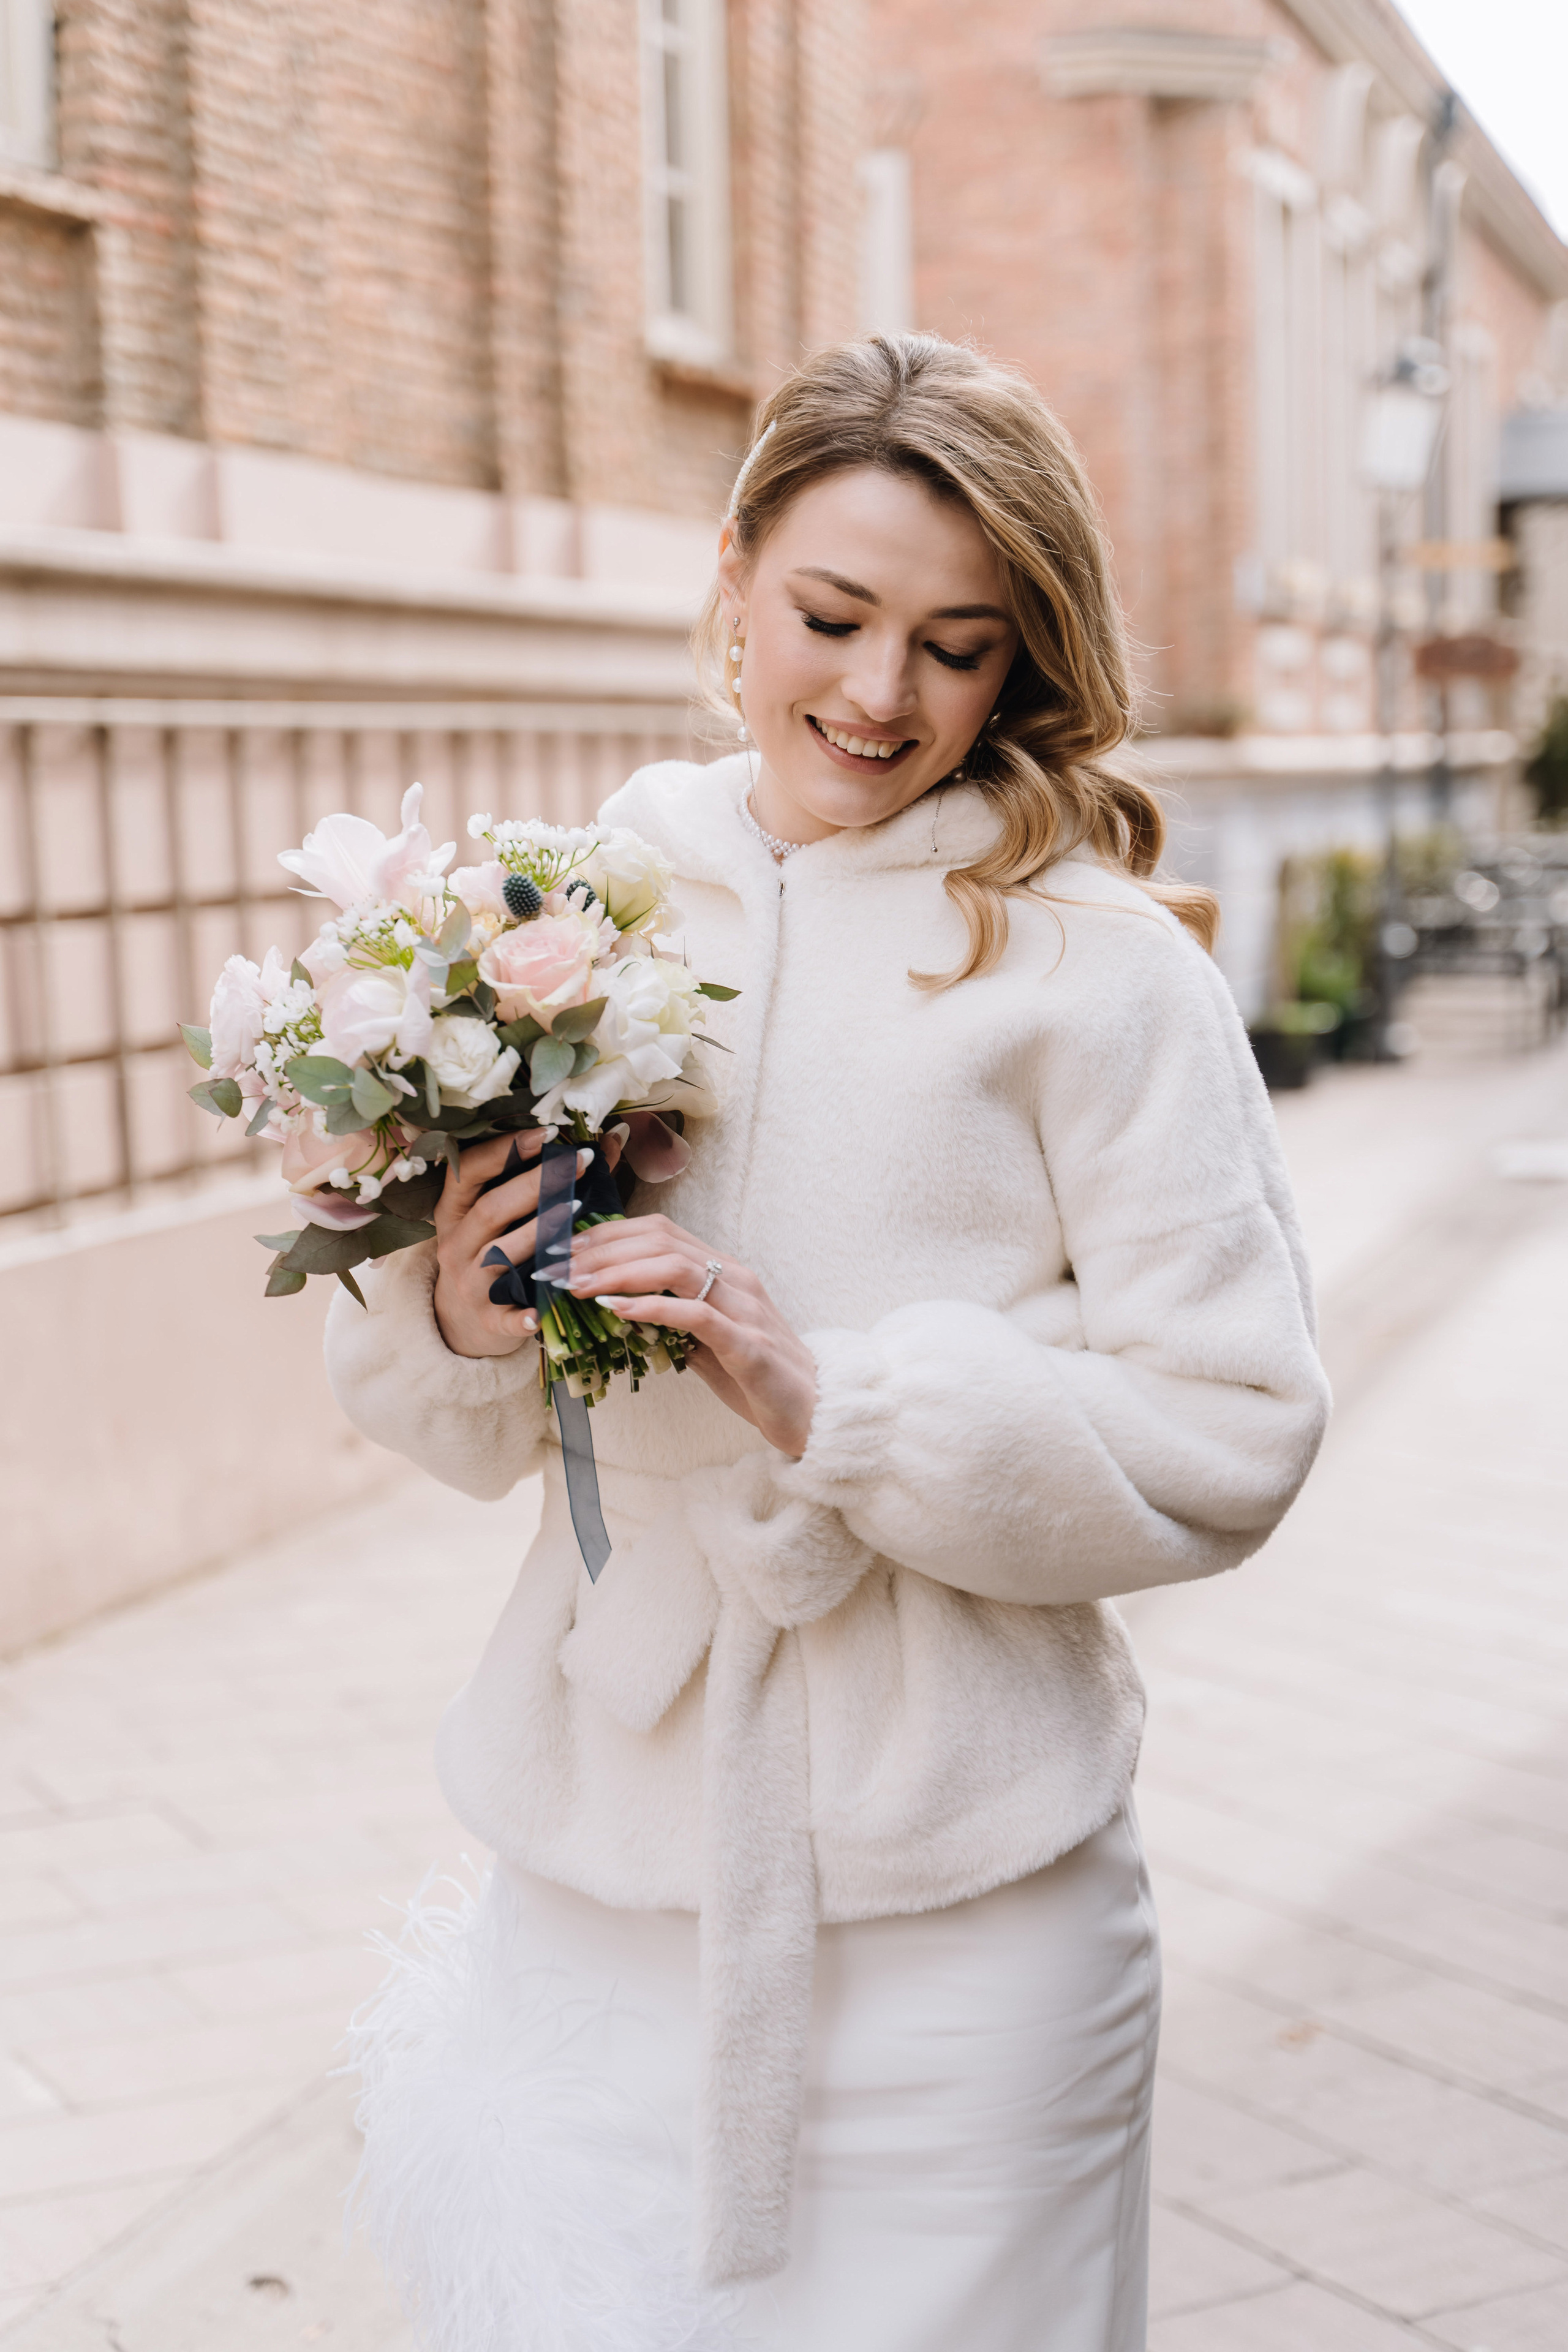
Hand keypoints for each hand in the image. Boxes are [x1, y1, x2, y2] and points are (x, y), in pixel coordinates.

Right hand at [432, 1129, 605, 1359]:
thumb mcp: (506, 1216)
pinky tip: (539, 1312)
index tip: (547, 1133)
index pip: (468, 1171)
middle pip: (490, 1209)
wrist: (462, 1317)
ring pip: (500, 1255)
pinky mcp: (485, 1319)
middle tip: (578, 1165)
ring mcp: (468, 1283)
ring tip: (575, 1209)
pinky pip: (502, 1318)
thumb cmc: (494, 1251)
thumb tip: (610, 1137)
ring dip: (537, 1233)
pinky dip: (519, 1317)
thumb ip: (551, 1177)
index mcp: (454, 1211)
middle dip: (535, 1184)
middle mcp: (456, 1244)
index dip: (504, 1150)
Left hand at [567, 1214, 816, 1457]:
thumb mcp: (705, 1343)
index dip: (609, 1234)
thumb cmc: (757, 1378)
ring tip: (579, 1285)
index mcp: (723, 1272)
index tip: (567, 1250)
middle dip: (603, 1249)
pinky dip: (652, 1307)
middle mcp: (735, 1279)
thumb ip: (670, 1322)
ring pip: (675, 1266)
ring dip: (619, 1272)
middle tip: (559, 1266)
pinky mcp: (748, 1343)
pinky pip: (695, 1315)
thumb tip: (618, 1312)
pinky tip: (618, 1310)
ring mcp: (743, 1308)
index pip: (659, 1232)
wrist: (815, 1411)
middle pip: (660, 1240)